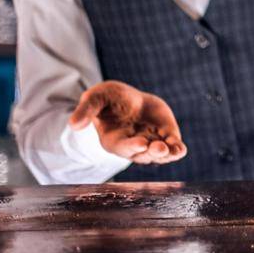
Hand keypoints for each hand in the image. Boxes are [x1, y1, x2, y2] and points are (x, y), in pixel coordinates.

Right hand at [69, 81, 187, 163]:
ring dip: (167, 154)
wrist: (126, 98)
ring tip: (174, 151)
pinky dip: (176, 150)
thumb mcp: (95, 99)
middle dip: (151, 151)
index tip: (141, 143)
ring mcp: (150, 143)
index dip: (131, 146)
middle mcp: (132, 146)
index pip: (123, 147)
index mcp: (114, 140)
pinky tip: (180, 150)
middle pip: (142, 153)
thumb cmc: (107, 99)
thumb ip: (86, 111)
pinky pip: (172, 147)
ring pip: (159, 154)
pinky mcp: (164, 137)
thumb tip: (73, 124)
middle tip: (159, 147)